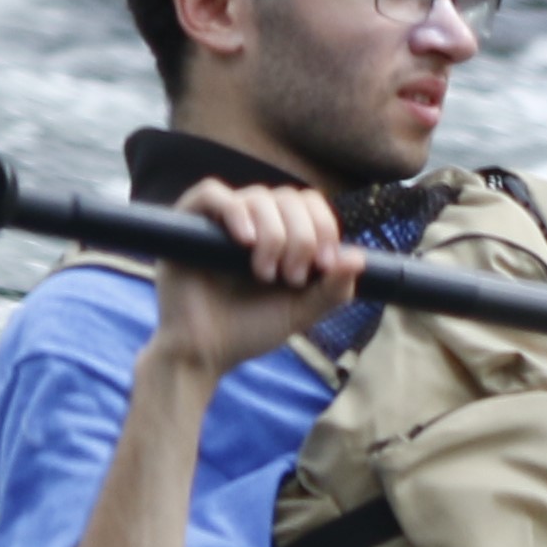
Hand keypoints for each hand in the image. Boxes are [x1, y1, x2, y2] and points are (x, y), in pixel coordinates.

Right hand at [149, 181, 361, 371]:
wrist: (203, 353)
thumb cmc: (249, 331)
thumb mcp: (301, 311)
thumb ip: (333, 289)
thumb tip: (358, 256)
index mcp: (281, 235)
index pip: (309, 204)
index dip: (324, 227)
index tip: (324, 266)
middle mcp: (252, 222)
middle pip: (288, 198)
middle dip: (301, 237)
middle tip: (291, 277)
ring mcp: (220, 221)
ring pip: (257, 196)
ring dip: (272, 234)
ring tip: (264, 273)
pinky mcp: (188, 223)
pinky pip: (212, 193)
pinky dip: (234, 211)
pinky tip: (245, 241)